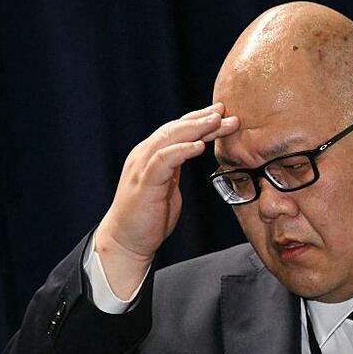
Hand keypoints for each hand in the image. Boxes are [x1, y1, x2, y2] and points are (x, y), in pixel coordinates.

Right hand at [94, 103, 238, 298]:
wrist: (126, 241)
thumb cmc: (148, 216)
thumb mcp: (167, 185)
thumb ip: (176, 168)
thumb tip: (193, 153)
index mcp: (151, 155)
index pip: (177, 130)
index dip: (198, 119)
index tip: (221, 113)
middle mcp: (144, 155)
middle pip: (176, 128)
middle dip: (202, 119)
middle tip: (226, 112)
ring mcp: (142, 167)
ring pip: (170, 138)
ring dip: (196, 128)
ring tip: (217, 121)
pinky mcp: (144, 183)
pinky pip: (163, 160)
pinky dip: (181, 150)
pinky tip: (199, 146)